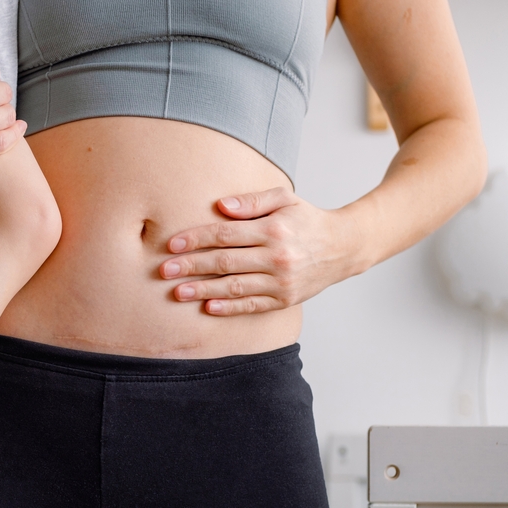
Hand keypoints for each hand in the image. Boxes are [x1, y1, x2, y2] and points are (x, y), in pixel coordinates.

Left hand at [159, 187, 362, 315]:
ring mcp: (281, 281)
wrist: (343, 247)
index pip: (226, 234)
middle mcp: (277, 257)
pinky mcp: (284, 300)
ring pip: (234, 287)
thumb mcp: (284, 199)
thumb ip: (252, 201)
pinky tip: (207, 307)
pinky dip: (229, 308)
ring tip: (178, 292)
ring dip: (203, 290)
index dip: (196, 239)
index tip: (172, 244)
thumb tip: (220, 206)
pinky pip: (252, 305)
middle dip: (191, 266)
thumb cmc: (307, 219)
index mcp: (273, 229)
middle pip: (224, 262)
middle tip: (164, 270)